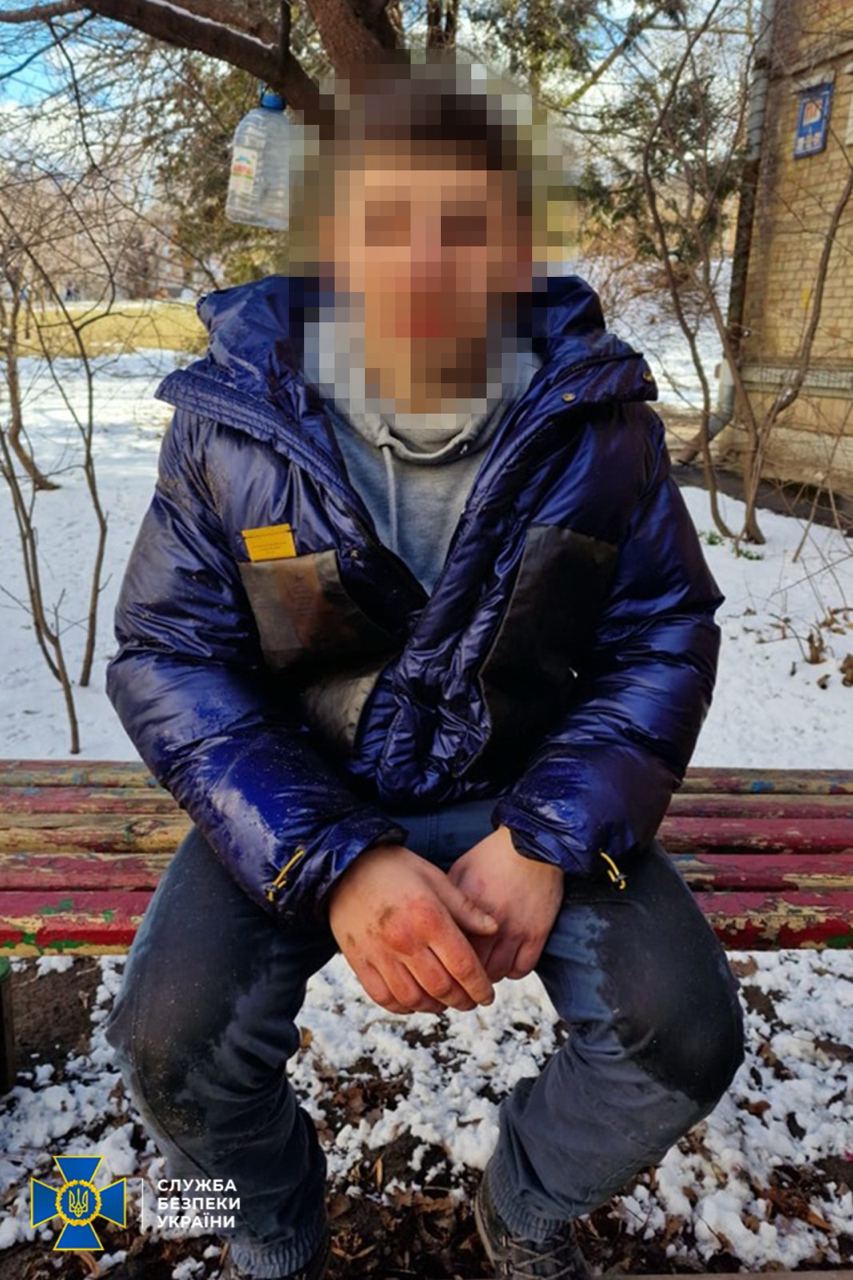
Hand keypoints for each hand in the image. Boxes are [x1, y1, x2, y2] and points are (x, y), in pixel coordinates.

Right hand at [326, 843, 499, 1015]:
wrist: (345, 866)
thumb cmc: (395, 868)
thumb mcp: (435, 878)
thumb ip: (465, 907)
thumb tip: (493, 929)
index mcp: (429, 918)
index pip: (463, 965)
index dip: (479, 986)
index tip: (487, 996)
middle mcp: (405, 941)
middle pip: (441, 987)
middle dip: (462, 1000)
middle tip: (470, 1001)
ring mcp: (380, 954)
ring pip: (413, 998)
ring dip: (434, 1007)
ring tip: (445, 1003)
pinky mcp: (360, 961)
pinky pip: (384, 997)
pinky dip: (402, 1007)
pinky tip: (414, 1002)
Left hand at [446, 825, 563, 983]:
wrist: (532, 845)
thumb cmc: (493, 855)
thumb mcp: (460, 871)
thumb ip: (449, 900)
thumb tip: (434, 922)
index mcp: (468, 908)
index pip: (451, 949)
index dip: (445, 960)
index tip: (442, 962)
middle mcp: (492, 924)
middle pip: (472, 968)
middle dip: (465, 973)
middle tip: (462, 971)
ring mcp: (516, 931)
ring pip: (497, 974)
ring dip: (488, 974)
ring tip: (483, 966)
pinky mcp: (538, 934)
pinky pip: (522, 969)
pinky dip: (512, 970)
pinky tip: (506, 960)